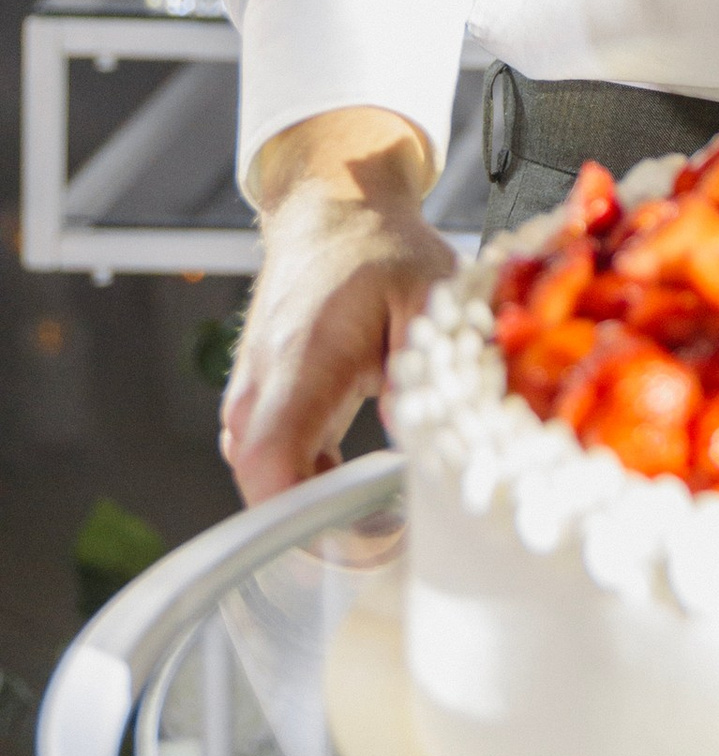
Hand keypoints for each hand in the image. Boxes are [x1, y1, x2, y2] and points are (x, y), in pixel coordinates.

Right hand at [222, 108, 453, 504]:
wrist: (332, 215)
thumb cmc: (384, 253)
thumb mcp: (431, 292)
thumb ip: (424, 363)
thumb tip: (413, 436)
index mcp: (301, 362)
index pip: (271, 465)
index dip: (306, 520)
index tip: (364, 541)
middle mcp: (261, 390)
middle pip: (266, 491)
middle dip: (321, 531)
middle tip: (393, 540)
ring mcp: (251, 401)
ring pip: (268, 484)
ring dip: (317, 511)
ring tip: (385, 519)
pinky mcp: (260, 407)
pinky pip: (274, 467)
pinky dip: (309, 488)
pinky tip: (359, 489)